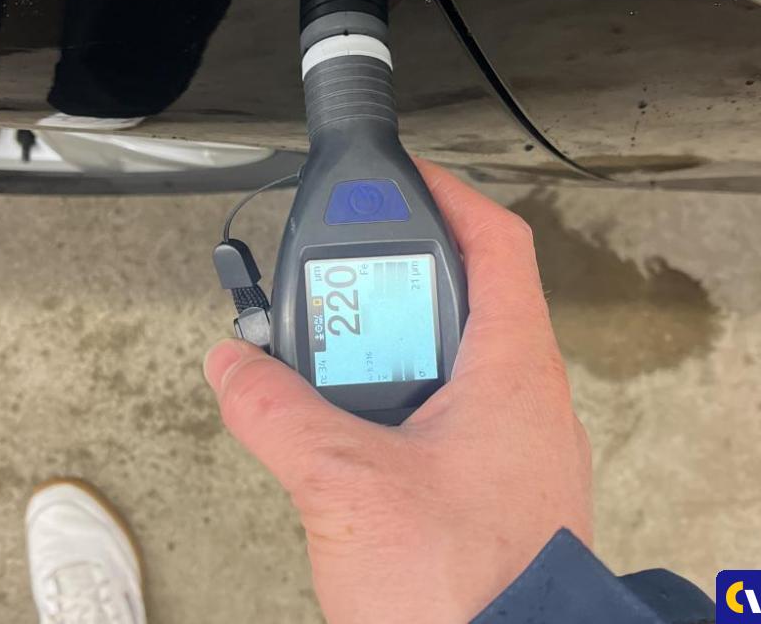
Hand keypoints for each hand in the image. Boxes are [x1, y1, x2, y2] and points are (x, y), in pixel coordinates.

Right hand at [204, 161, 591, 622]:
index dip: (449, 196)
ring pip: (453, 361)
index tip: (404, 179)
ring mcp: (516, 447)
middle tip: (339, 285)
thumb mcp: (345, 484)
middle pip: (467, 296)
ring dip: (390, 350)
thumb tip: (233, 368)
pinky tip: (354, 434)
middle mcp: (527, 400)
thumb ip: (277, 412)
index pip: (497, 243)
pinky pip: (448, 417)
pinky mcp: (496, 489)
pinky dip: (398, 404)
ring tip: (332, 360)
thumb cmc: (465, 593)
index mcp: (513, 371)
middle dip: (396, 282)